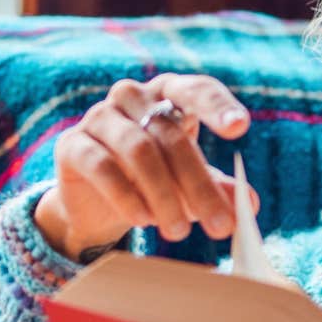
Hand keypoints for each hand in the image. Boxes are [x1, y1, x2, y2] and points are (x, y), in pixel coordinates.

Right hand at [34, 73, 260, 261]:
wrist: (94, 201)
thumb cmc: (152, 180)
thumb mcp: (189, 184)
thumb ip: (218, 189)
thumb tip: (248, 204)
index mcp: (168, 95)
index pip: (196, 90)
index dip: (218, 106)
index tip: (240, 128)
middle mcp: (133, 96)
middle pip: (171, 136)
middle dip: (198, 185)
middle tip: (219, 226)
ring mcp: (99, 117)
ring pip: (139, 151)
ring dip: (164, 195)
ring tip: (177, 231)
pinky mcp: (73, 144)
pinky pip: (102, 167)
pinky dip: (126, 196)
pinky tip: (142, 220)